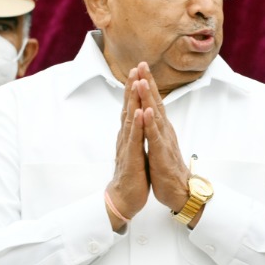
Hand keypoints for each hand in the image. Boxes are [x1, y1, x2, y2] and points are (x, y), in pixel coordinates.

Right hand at [106, 66, 150, 228]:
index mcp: (129, 134)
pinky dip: (137, 124)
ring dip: (133, 100)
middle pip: (128, 107)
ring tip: (136, 82)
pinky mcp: (131, 158)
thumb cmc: (132, 174)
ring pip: (130, 119)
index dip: (134, 89)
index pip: (131, 107)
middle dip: (132, 87)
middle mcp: (125, 137)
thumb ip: (135, 133)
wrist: (124, 198)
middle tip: (135, 67)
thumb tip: (136, 119)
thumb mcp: (135, 149)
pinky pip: (134, 139)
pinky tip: (139, 112)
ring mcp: (127, 146)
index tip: (138, 70)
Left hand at [134, 64, 190, 212]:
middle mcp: (164, 130)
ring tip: (143, 81)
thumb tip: (153, 114)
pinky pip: (155, 136)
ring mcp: (163, 140)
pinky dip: (150, 123)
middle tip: (142, 64)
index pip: (154, 102)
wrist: (179, 191)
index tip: (141, 67)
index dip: (148, 84)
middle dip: (148, 83)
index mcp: (162, 128)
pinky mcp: (161, 153)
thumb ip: (156, 128)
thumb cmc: (167, 168)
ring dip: (149, 97)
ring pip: (155, 115)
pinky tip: (147, 111)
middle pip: (156, 102)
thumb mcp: (159, 143)